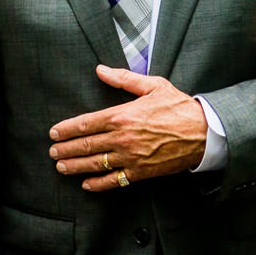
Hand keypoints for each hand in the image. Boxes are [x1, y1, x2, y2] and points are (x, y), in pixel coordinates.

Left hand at [48, 65, 206, 191]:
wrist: (203, 132)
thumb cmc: (179, 107)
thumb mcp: (152, 85)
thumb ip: (123, 79)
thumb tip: (100, 70)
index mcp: (122, 115)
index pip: (86, 123)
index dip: (67, 129)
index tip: (54, 132)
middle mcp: (122, 138)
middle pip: (86, 145)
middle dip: (66, 149)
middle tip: (52, 151)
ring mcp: (130, 157)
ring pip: (95, 164)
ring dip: (75, 166)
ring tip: (61, 166)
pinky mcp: (140, 172)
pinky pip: (114, 180)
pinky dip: (98, 184)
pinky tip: (86, 185)